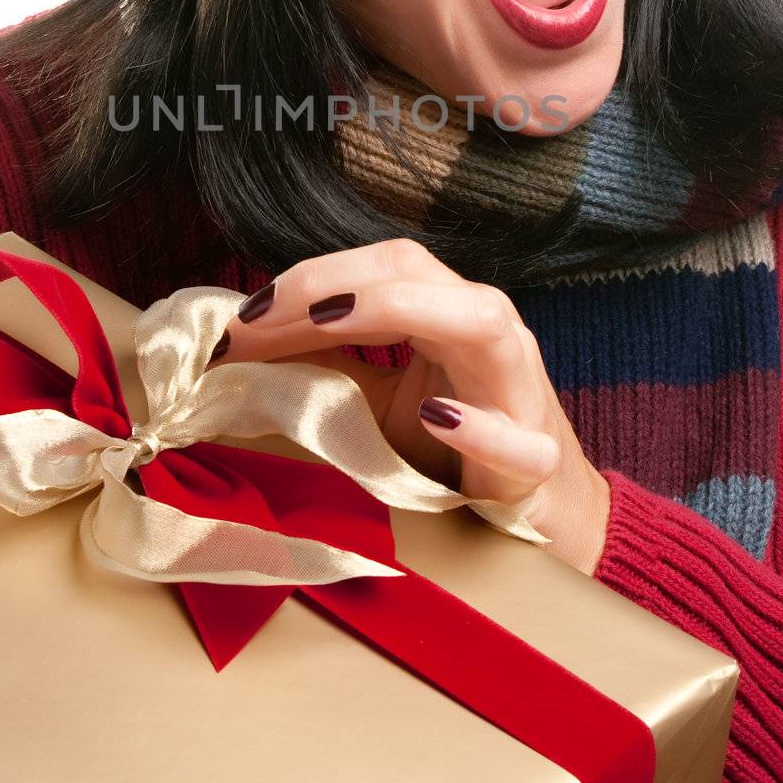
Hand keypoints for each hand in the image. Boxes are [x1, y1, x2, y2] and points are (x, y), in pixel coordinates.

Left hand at [207, 237, 610, 575]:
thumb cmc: (456, 452)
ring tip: (330, 318)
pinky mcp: (536, 460)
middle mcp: (486, 332)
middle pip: (418, 271)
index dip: (311, 277)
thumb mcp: (376, 404)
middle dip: (334, 280)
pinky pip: (516, 437)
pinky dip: (479, 426)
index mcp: (445, 312)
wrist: (543, 516)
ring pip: (481, 319)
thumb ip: (323, 369)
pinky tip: (437, 418)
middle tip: (262, 312)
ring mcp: (519, 390)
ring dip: (403, 309)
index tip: (242, 314)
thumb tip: (239, 347)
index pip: (380, 266)